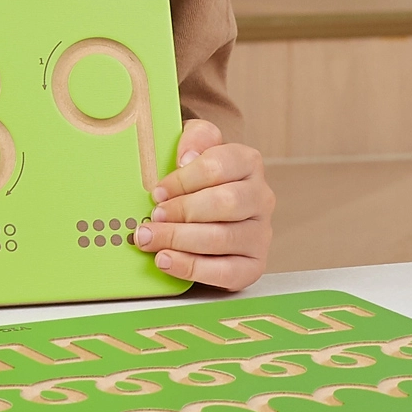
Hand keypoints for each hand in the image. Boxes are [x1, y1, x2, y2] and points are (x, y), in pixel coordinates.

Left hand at [134, 120, 273, 288]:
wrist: (209, 211)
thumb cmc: (198, 180)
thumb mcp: (195, 147)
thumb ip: (195, 139)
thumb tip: (187, 156)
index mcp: (248, 163)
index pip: (219, 165)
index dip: (184, 179)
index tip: (158, 191)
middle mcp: (261, 198)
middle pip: (226, 203)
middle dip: (182, 211)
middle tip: (154, 217)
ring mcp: (260, 234)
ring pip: (223, 238)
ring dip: (180, 240)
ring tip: (150, 240)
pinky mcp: (253, 265)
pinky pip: (225, 272)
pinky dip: (191, 268)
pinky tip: (166, 260)